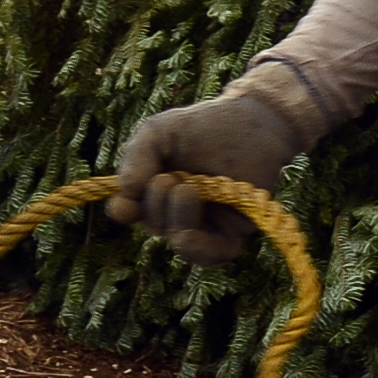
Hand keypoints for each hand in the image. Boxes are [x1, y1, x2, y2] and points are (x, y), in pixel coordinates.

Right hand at [107, 75, 313, 263]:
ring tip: (186, 190)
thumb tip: (124, 193)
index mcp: (154, 188)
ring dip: (176, 220)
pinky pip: (211, 255)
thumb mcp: (160, 132)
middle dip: (156, 203)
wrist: (253, 123)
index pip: (129, 210)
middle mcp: (176, 211)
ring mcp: (204, 223)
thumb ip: (137, 156)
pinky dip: (197, 248)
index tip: (126, 204)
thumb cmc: (205, 126)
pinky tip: (189, 233)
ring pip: (179, 241)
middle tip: (171, 177)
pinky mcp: (232, 231)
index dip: (124, 210)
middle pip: (153, 224)